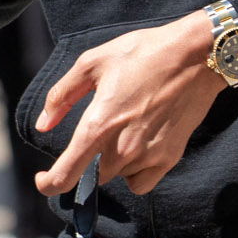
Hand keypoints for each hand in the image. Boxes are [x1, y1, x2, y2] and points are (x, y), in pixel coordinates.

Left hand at [34, 11, 223, 195]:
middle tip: (99, 128)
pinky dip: (134, 172)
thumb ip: (62, 96)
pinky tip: (137, 146)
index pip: (66, 175)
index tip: (43, 180)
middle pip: (91, 176)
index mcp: (98, 126)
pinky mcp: (169, 159)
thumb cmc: (141, 54)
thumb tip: (42, 124)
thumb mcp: (91, 63)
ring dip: (112, 162)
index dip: (48, 184)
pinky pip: (141, 182)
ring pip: (116, 176)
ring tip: (124, 126)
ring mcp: (148, 157)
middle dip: (87, 160)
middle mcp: (121, 150)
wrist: (195, 56)